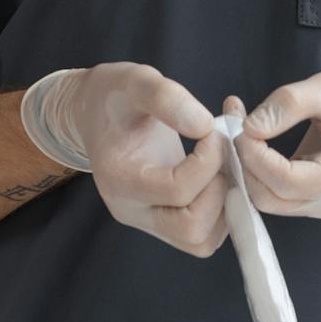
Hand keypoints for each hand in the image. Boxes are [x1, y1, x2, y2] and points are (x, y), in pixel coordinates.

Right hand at [23, 62, 229, 256]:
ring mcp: (146, 220)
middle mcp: (131, 209)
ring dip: (225, 205)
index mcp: (119, 178)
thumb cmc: (114, 95)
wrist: (95, 111)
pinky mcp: (162, 222)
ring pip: (201, 241)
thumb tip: (205, 126)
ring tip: (222, 164)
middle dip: (220, 190)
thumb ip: (166, 98)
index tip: (213, 130)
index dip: (208, 160)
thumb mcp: (136, 80)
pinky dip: (221, 211)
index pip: (178, 190)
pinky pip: (202, 235)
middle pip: (191, 229)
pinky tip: (218, 174)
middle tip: (221, 154)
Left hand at [231, 64, 320, 220]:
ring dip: (252, 169)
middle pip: (276, 198)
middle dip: (248, 165)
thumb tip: (247, 128)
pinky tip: (256, 145)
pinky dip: (264, 173)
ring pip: (275, 201)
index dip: (256, 157)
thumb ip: (287, 105)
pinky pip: (284, 196)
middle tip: (232, 126)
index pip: (289, 181)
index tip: (237, 128)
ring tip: (241, 130)